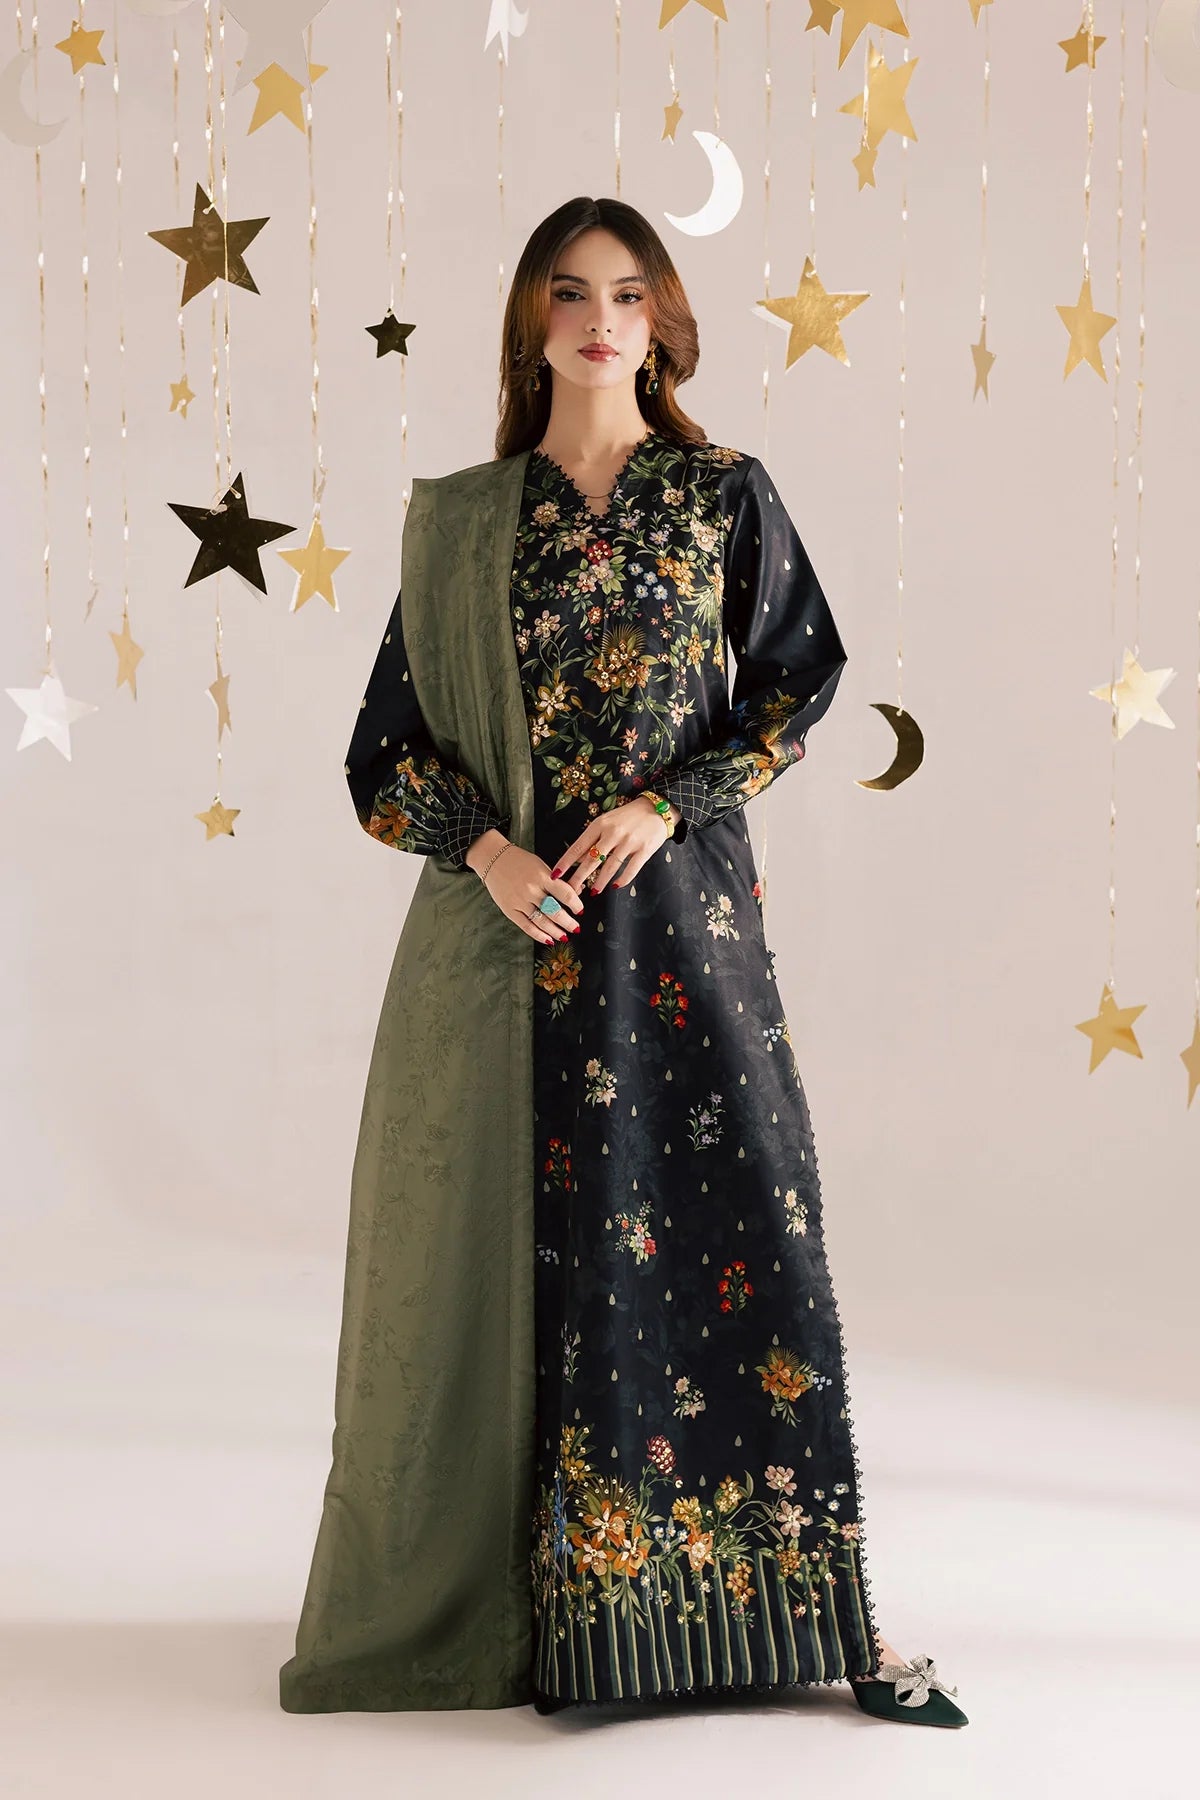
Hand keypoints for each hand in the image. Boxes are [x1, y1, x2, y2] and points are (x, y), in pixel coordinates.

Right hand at [470, 838, 585, 945]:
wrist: (493, 858)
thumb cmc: (520, 861)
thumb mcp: (541, 865)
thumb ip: (558, 880)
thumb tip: (577, 891)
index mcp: (542, 876)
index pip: (565, 894)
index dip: (576, 904)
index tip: (580, 910)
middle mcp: (531, 889)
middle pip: (555, 911)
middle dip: (568, 922)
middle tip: (576, 928)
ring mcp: (520, 901)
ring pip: (542, 921)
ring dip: (556, 931)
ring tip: (564, 936)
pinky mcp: (510, 910)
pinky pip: (527, 926)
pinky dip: (539, 935)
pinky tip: (548, 939)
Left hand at [552, 794, 675, 896]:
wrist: (656, 808)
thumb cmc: (628, 816)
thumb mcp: (606, 822)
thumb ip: (593, 839)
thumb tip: (578, 858)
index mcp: (600, 824)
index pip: (578, 846)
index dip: (566, 862)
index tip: (556, 875)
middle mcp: (613, 833)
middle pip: (592, 859)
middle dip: (579, 877)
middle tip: (571, 890)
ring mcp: (629, 841)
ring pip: (611, 866)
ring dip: (601, 881)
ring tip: (594, 892)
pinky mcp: (644, 849)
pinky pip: (631, 868)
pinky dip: (623, 879)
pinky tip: (615, 886)